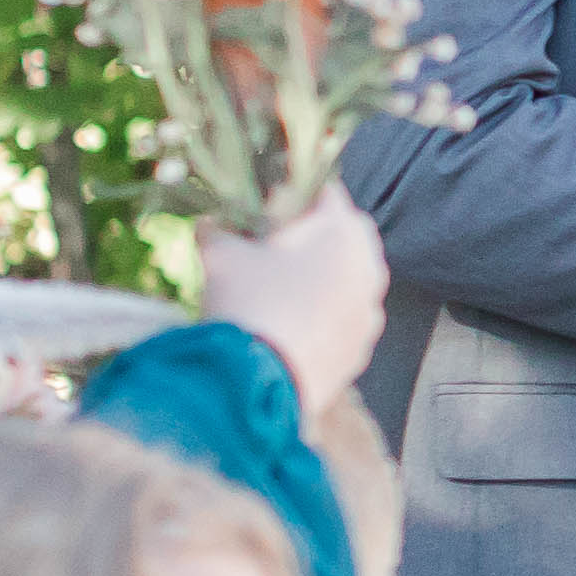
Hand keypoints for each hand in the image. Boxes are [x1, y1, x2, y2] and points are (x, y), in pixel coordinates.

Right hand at [200, 184, 385, 409]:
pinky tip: (294, 326)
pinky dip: (327, 318)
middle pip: (348, 237)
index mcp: (342, 232)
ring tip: (285, 289)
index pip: (329, 194)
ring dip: (326, 279)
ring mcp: (368, 312)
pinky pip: (346, 322)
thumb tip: (207, 222)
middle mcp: (368, 269)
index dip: (298, 196)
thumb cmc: (246, 302)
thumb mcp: (221, 256)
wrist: (256, 380)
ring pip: (351, 282)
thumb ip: (216, 230)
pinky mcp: (361, 349)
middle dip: (318, 237)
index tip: (274, 205)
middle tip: (280, 246)